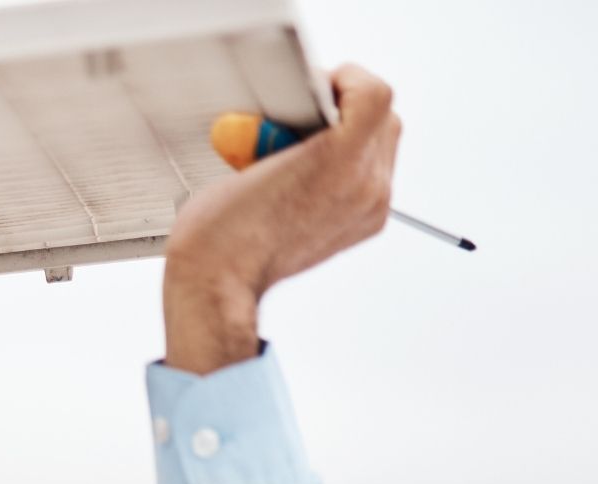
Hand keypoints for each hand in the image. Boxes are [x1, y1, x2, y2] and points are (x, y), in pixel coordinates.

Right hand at [162, 64, 402, 372]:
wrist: (219, 283)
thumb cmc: (220, 230)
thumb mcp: (247, 151)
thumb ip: (286, 124)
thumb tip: (292, 112)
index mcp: (340, 161)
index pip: (372, 94)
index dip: (343, 81)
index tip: (316, 89)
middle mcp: (366, 184)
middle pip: (382, 118)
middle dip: (346, 109)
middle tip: (306, 118)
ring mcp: (369, 207)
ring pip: (381, 147)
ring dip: (348, 139)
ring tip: (303, 154)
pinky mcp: (364, 225)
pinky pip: (371, 177)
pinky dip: (347, 168)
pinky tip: (308, 179)